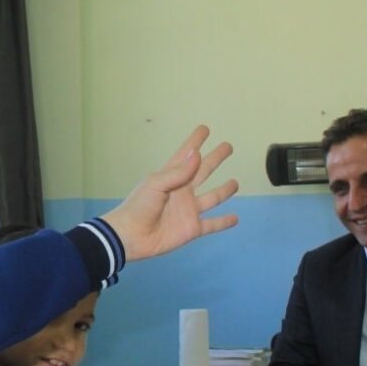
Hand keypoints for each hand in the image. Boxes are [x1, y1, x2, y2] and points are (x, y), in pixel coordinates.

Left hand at [100, 125, 238, 261]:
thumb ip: (178, 172)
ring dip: (224, 191)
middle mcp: (183, 190)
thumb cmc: (139, 206)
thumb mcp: (156, 184)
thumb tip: (197, 154)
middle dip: (215, 158)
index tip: (205, 128)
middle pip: (204, 171)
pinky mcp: (192, 228)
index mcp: (171, 176)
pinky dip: (224, 222)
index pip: (186, 155)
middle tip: (228, 146)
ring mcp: (189, 210)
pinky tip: (236, 218)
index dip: (195, 141)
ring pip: (212, 197)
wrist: (131, 236)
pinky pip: (212, 224)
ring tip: (235, 183)